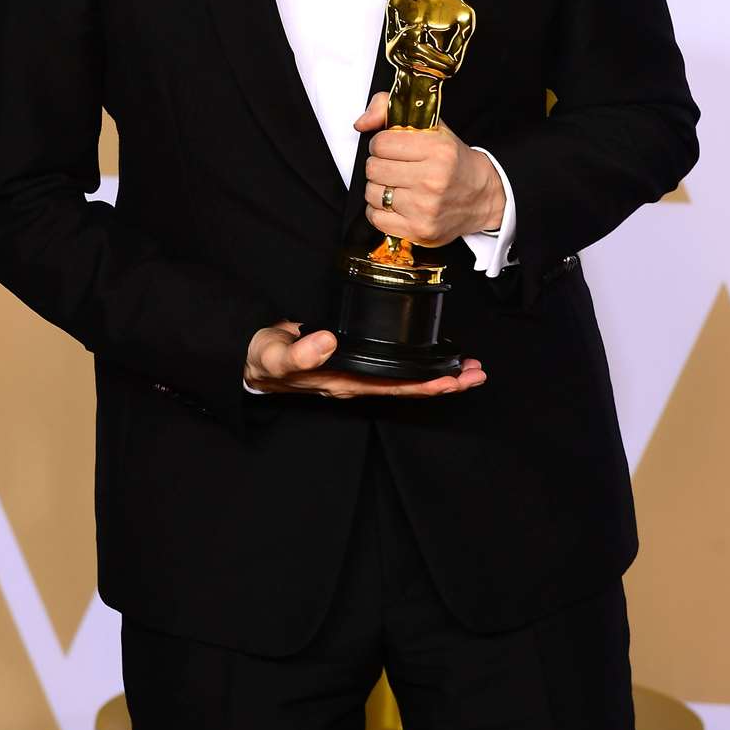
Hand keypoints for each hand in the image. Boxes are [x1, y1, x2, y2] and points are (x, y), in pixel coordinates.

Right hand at [244, 322, 486, 398]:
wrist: (253, 361)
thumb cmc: (265, 360)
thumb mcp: (275, 356)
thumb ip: (298, 352)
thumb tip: (327, 342)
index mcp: (344, 382)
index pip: (394, 388)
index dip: (425, 385)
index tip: (453, 378)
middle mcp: (356, 382)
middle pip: (409, 388)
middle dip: (444, 382)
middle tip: (476, 373)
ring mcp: (357, 374)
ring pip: (406, 380)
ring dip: (438, 375)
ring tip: (467, 368)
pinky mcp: (355, 362)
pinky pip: (395, 368)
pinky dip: (418, 365)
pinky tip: (432, 359)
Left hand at [354, 92, 504, 246]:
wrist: (482, 197)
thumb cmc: (453, 161)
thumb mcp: (431, 126)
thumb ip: (390, 110)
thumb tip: (360, 123)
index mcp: (438, 149)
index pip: (381, 143)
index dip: (382, 144)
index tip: (392, 147)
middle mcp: (433, 179)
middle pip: (374, 169)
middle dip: (379, 165)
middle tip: (394, 167)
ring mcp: (425, 208)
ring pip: (372, 193)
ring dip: (379, 188)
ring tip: (397, 185)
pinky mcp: (419, 230)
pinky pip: (376, 218)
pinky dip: (380, 211)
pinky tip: (396, 204)